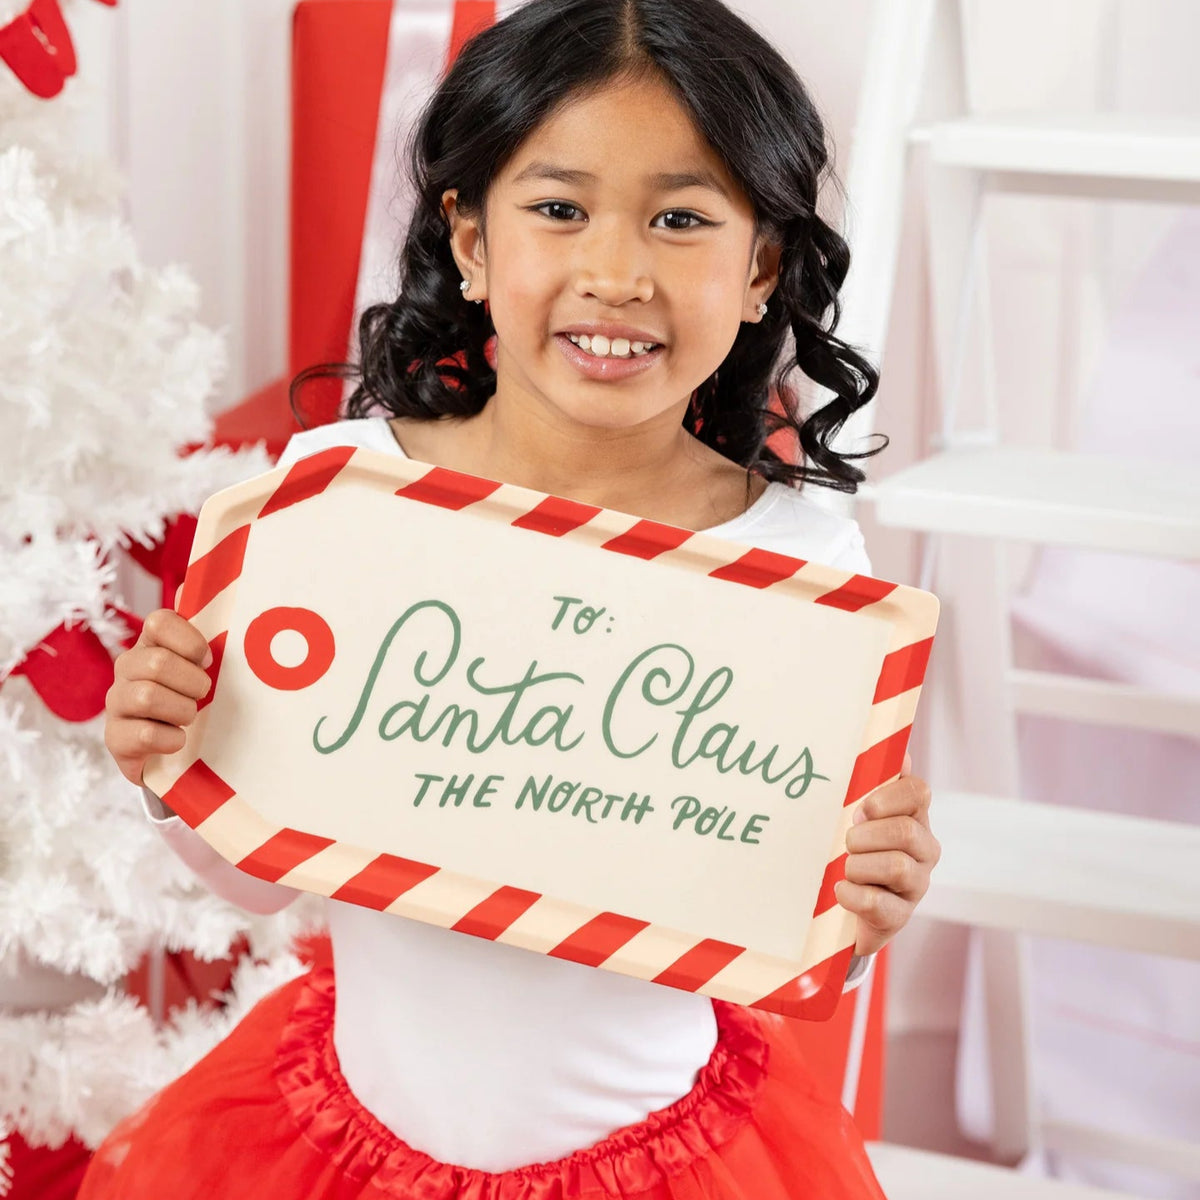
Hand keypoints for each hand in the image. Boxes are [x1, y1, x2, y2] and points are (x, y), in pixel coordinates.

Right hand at [104, 608, 211, 784]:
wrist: (177, 754)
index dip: (189, 641)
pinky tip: (178, 740)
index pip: (158, 621)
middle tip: (202, 695)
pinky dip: (172, 739)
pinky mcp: (115, 739)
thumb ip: (202, 630)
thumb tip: (188, 588)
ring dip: (182, 711)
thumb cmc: (193, 700)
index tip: (207, 660)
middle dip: (192, 682)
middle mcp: (126, 669)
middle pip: (156, 662)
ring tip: (188, 717)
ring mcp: (116, 703)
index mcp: (150, 644)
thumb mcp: (204, 666)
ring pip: (147, 696)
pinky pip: (144, 734)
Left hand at [834, 754, 938, 956]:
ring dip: (859, 865)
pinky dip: (852, 894)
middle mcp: (924, 850)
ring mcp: (916, 886)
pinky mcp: (900, 916)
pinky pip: (878, 903)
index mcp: (916, 818)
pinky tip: (841, 890)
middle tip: (847, 842)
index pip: (918, 792)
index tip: (860, 809)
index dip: (886, 797)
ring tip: (845, 868)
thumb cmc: (855, 849)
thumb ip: (877, 784)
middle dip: (866, 835)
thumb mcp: (862, 816)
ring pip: (896, 866)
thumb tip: (902, 753)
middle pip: (905, 831)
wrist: (845, 906)